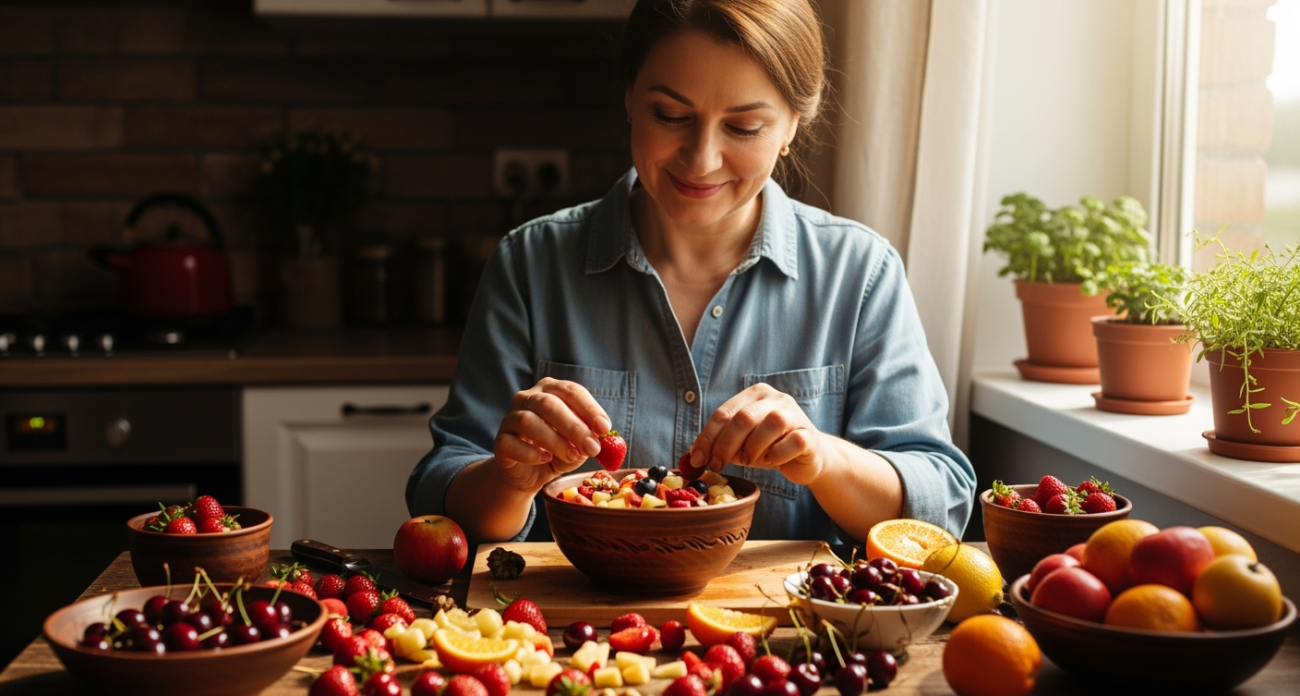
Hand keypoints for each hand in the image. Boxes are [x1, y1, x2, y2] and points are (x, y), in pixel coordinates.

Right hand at [493, 377, 611, 491]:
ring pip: (528, 421)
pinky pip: (510, 443)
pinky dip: (530, 453)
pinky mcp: (499, 441)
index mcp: (550, 390)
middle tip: (592, 447)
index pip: (571, 391)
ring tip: (572, 456)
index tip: (605, 428)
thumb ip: (586, 439)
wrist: (529, 474)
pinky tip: (545, 459)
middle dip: (574, 426)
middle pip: (549, 404)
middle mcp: (528, 398)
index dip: (589, 408)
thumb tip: (597, 438)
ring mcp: (510, 418)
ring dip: (554, 440)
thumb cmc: (557, 452)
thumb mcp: (577, 445)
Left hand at [688, 383, 825, 484]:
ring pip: (771, 423)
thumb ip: (722, 444)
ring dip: (753, 447)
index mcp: (755, 394)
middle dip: (725, 445)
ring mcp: (795, 415)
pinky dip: (777, 454)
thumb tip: (694, 455)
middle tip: (716, 465)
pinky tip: (771, 461)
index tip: (696, 459)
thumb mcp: (742, 444)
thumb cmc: (770, 447)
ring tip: (747, 461)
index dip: (707, 437)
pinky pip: (793, 441)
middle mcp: (776, 398)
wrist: (808, 458)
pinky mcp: (809, 435)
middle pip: (744, 418)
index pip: (724, 413)